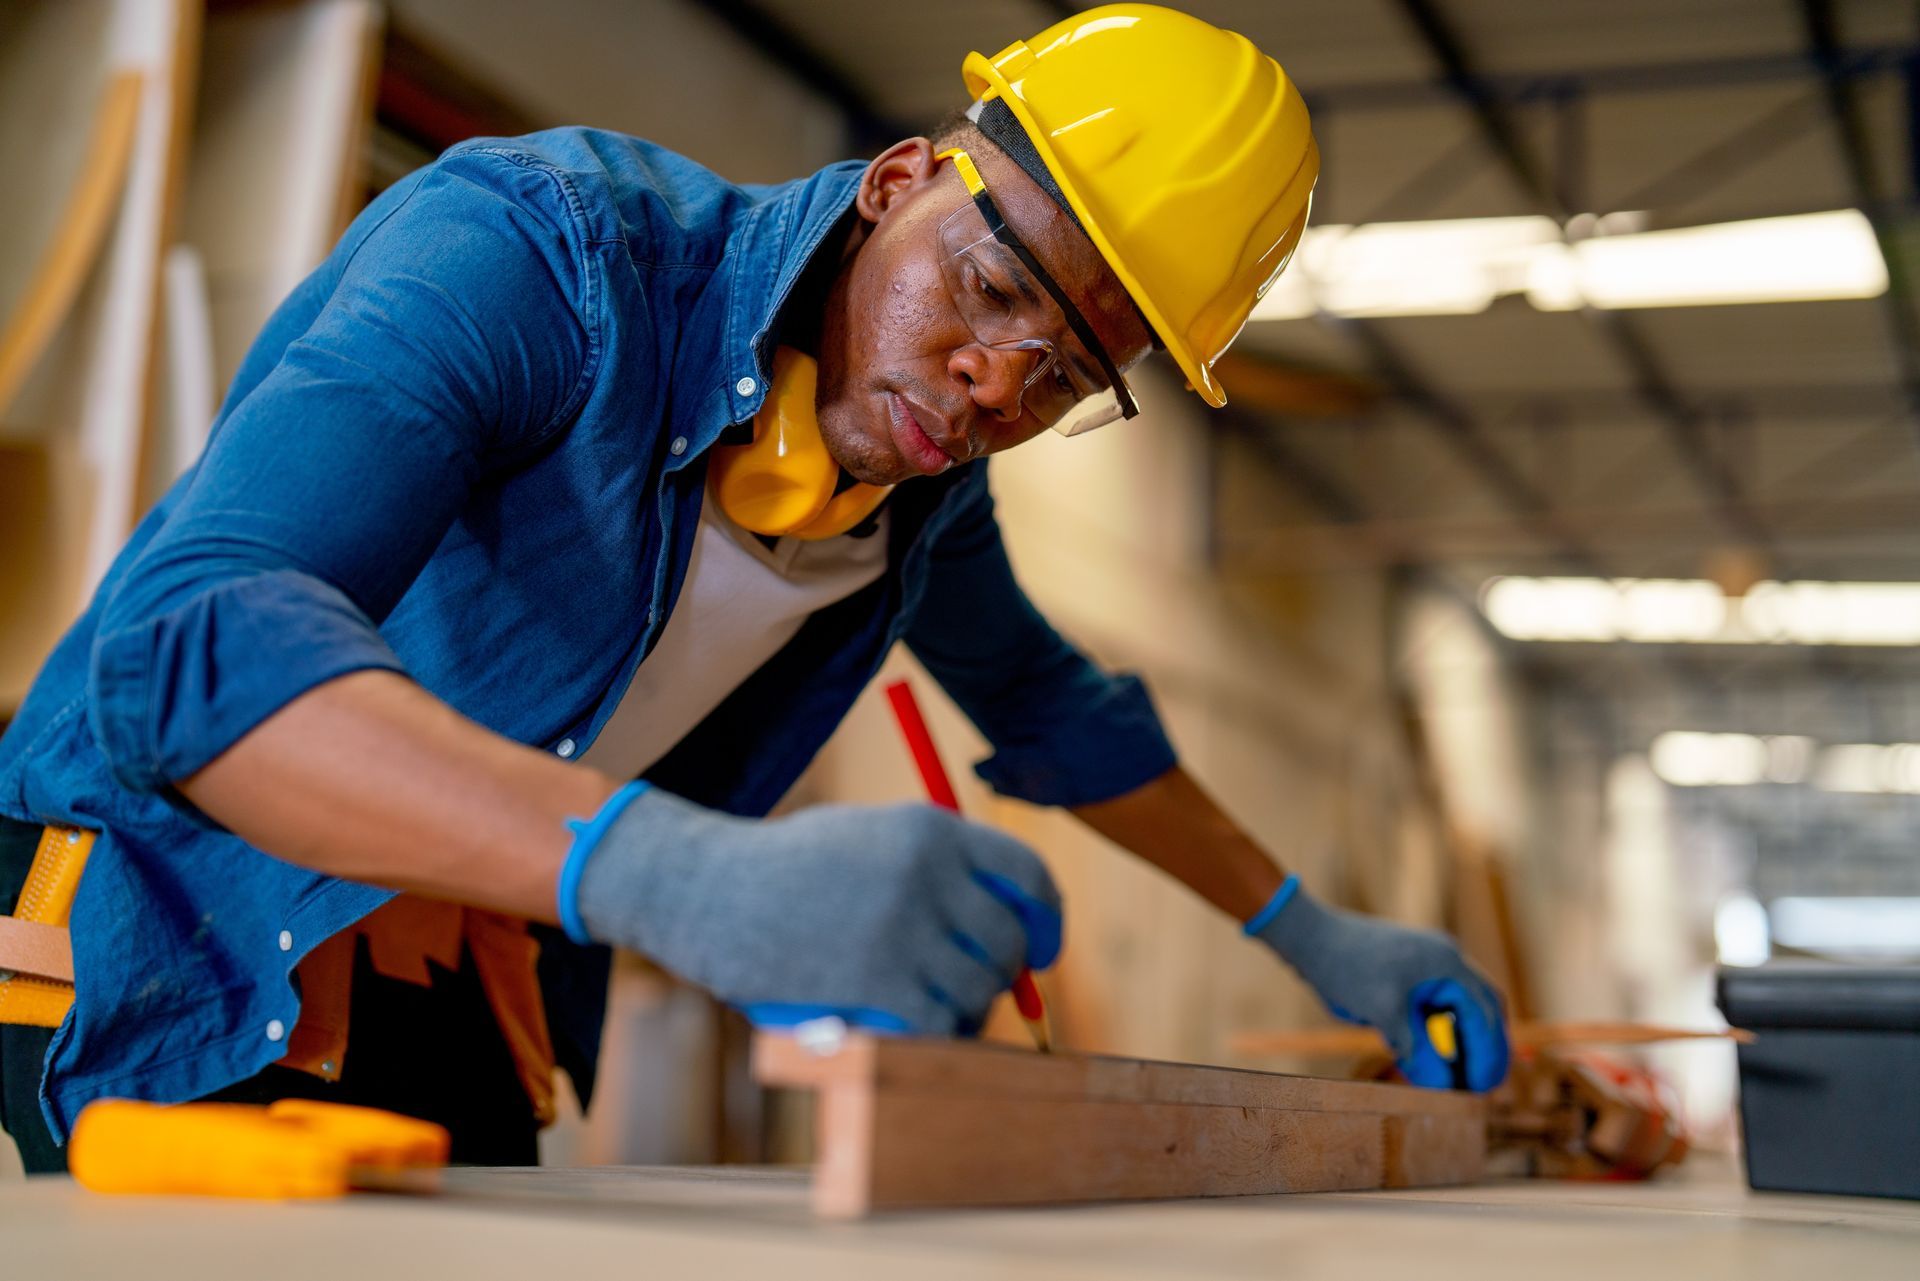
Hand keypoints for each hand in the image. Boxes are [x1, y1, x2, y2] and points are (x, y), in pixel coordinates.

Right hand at [564, 785, 1061, 1035]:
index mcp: (931, 829)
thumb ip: (935, 870)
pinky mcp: (879, 983)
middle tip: (983, 990)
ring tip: (942, 1010)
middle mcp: (928, 874)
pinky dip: (939, 1038)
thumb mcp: (868, 837)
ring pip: (980, 988)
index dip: (1047, 916)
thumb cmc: (784, 869)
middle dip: (1006, 973)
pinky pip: (941, 1025)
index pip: (1026, 873)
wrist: (708, 890)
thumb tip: (1008, 925)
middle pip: (1008, 939)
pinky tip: (918, 1033)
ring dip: (971, 1011)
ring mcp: (904, 929)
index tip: (1043, 946)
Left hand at [1247, 878, 1508, 1090]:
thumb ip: (1418, 1051)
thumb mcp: (1384, 1013)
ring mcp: (1429, 965)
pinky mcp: (1410, 974)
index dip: (1488, 1053)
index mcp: (1447, 964)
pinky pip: (1437, 1007)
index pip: (1483, 1014)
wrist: (1309, 937)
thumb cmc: (1345, 968)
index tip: (1483, 1088)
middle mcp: (1445, 961)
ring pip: (1461, 1009)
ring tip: (1462, 1078)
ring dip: (1464, 1041)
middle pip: (1483, 1009)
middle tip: (1483, 1086)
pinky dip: (1441, 1033)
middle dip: (1486, 1047)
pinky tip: (1433, 1057)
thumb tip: (1445, 1088)